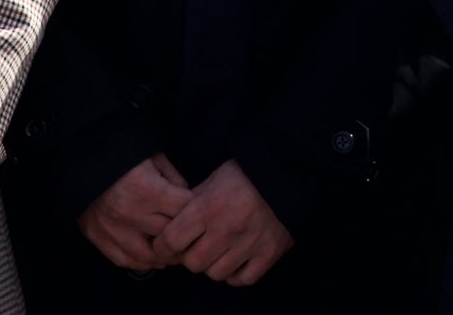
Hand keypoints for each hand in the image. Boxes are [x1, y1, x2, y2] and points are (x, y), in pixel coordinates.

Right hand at [78, 153, 193, 270]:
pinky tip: (154, 259)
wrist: (81, 159)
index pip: (183, 210)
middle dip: (185, 235)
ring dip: (165, 257)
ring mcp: (112, 229)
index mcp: (147, 189)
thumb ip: (174, 179)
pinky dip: (141, 263)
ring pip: (148, 255)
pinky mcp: (98, 237)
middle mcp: (130, 213)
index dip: (196, 210)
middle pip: (168, 234)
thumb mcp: (155, 158)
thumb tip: (189, 200)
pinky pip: (123, 260)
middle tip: (195, 235)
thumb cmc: (123, 154)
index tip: (200, 210)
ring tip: (177, 252)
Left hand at [152, 159, 293, 285]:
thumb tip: (169, 223)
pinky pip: (242, 279)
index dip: (163, 245)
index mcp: (210, 207)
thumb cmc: (248, 174)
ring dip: (213, 264)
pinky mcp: (269, 253)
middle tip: (196, 245)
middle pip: (192, 263)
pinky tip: (237, 259)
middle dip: (189, 256)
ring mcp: (250, 243)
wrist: (290, 172)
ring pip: (216, 274)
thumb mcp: (214, 178)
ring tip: (219, 250)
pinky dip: (237, 273)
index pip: (171, 241)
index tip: (167, 242)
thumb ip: (191, 202)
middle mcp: (228, 228)